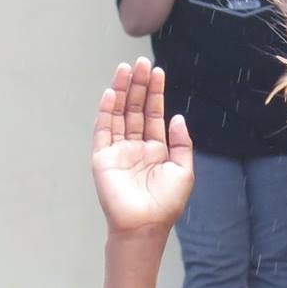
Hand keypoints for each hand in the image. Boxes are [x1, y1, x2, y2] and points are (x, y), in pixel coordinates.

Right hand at [91, 59, 194, 235]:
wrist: (145, 225)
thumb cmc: (166, 204)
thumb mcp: (184, 171)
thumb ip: (181, 143)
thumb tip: (177, 117)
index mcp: (155, 149)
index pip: (153, 114)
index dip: (155, 92)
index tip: (157, 71)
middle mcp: (135, 147)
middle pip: (135, 108)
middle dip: (138, 85)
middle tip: (141, 62)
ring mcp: (118, 151)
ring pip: (119, 114)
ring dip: (121, 91)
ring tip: (125, 68)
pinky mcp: (102, 158)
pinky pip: (103, 130)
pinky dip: (106, 111)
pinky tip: (110, 93)